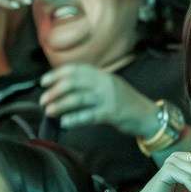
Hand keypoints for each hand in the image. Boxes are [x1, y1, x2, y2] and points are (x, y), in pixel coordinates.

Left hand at [39, 67, 158, 133]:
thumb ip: (90, 84)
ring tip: (49, 111)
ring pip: (79, 99)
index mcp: (102, 75)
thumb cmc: (124, 102)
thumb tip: (63, 87)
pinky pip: (89, 115)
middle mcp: (105, 83)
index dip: (58, 74)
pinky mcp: (112, 113)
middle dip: (56, 90)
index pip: (76, 69)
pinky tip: (65, 122)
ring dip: (61, 105)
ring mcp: (109, 97)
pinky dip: (75, 118)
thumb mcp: (109, 86)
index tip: (43, 81)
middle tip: (42, 99)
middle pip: (75, 83)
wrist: (148, 115)